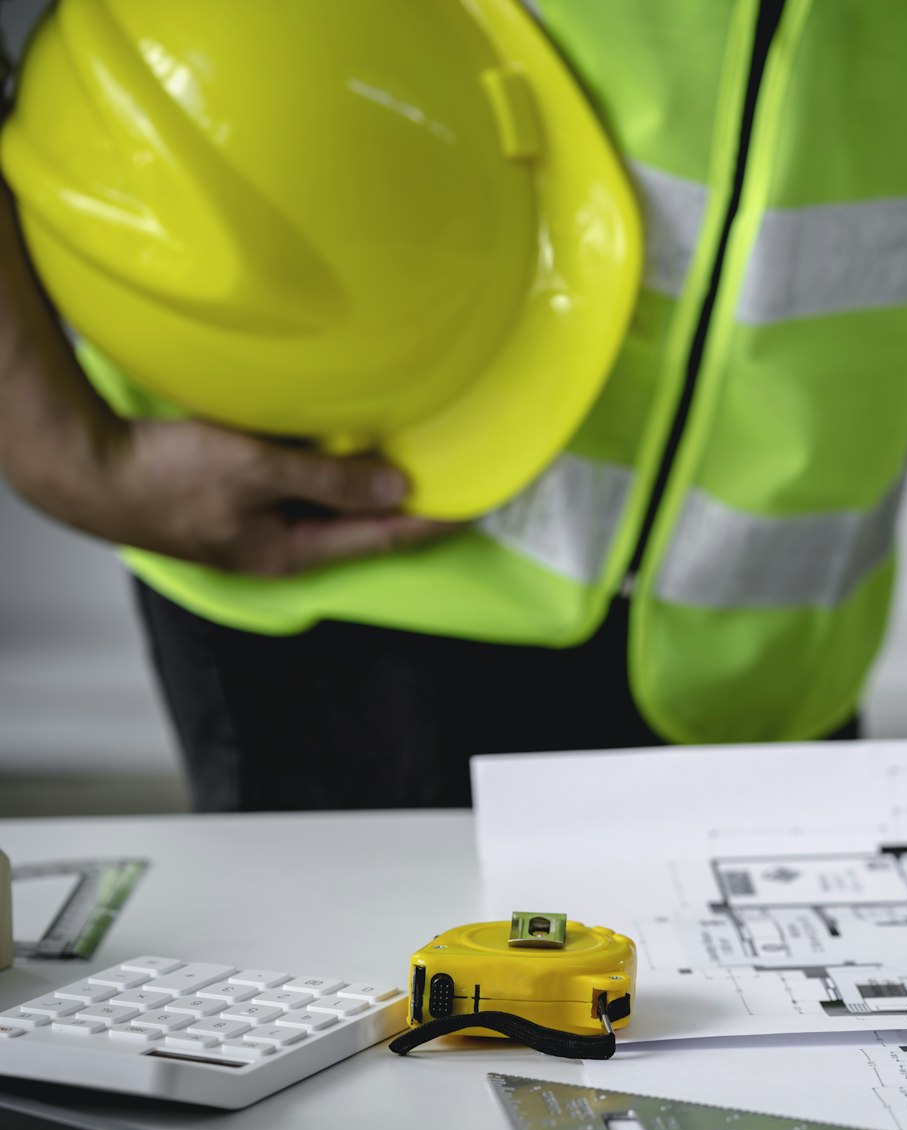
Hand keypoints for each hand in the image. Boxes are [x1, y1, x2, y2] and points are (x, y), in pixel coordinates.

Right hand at [41, 418, 456, 575]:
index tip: (474, 508)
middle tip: (452, 485)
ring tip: (408, 466)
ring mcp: (250, 527)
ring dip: (362, 488)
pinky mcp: (229, 502)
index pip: (379, 538)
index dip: (430, 523)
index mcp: (285, 552)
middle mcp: (274, 547)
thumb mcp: (256, 470)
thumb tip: (395, 487)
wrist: (82, 469)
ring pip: (324, 508)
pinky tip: (335, 451)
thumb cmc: (160, 474)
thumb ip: (328, 479)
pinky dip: (322, 473)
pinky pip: (293, 490)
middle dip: (402, 508)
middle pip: (355, 527)